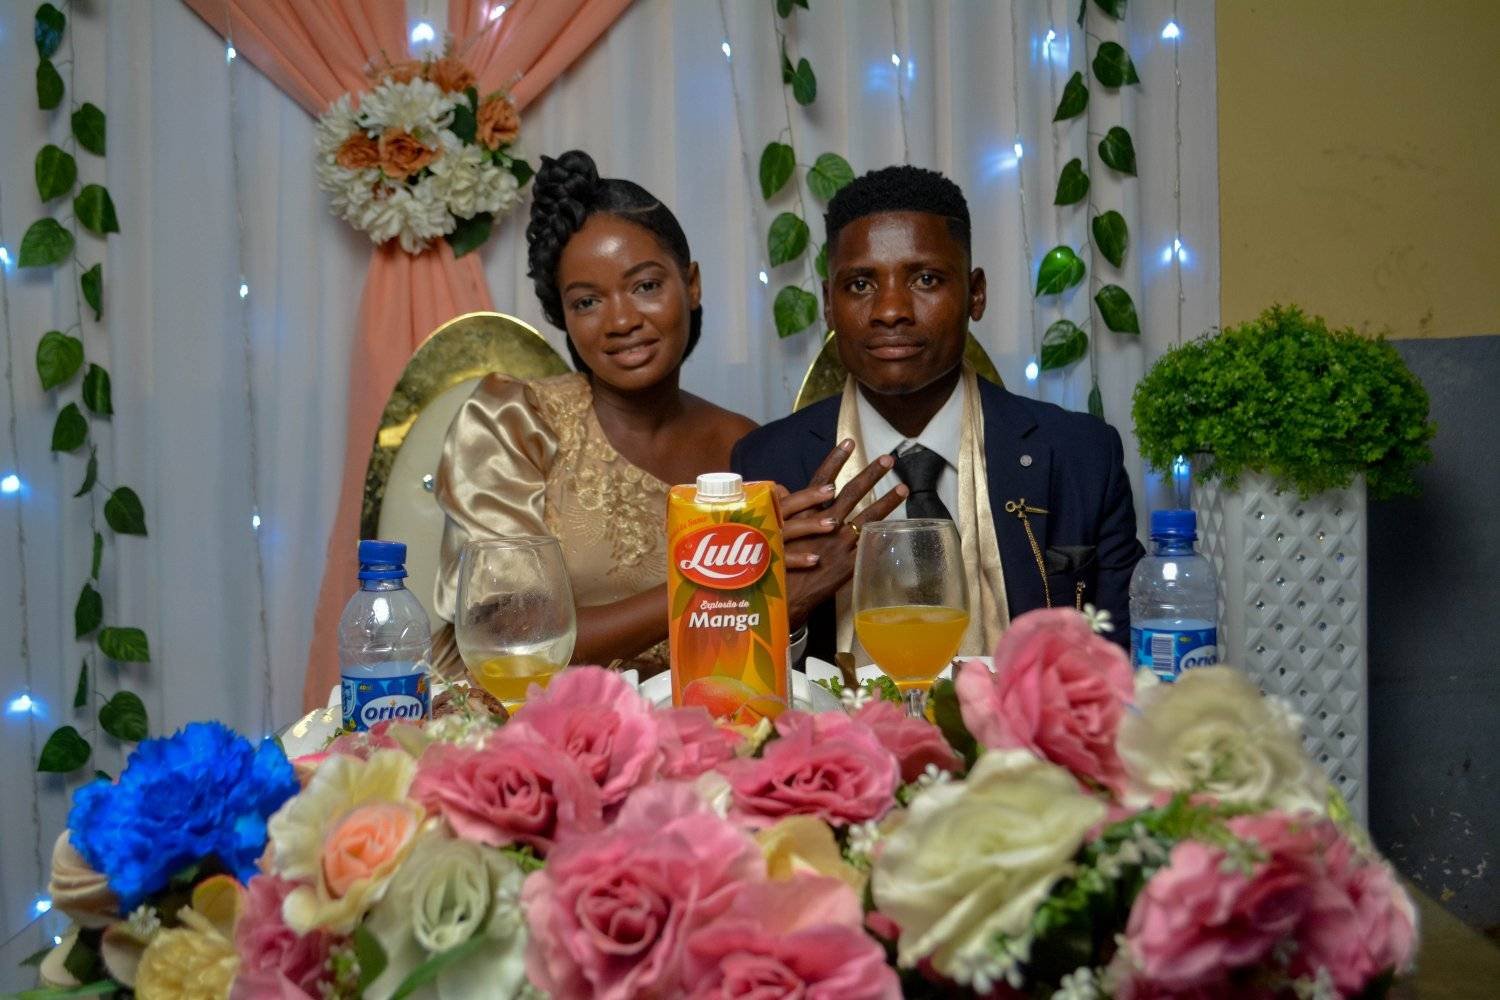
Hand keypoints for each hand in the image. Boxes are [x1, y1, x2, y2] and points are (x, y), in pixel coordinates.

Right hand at [778, 440, 907, 627]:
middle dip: (870, 474)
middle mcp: (822, 525)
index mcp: (802, 514)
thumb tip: (785, 490)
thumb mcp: (772, 532)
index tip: (849, 441)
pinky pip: (869, 547)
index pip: (820, 480)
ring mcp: (837, 544)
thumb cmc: (771, 566)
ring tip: (904, 488)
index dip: (835, 459)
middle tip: (888, 458)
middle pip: (850, 494)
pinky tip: (900, 529)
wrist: (778, 599)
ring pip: (867, 518)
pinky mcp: (847, 565)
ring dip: (887, 501)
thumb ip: (784, 510)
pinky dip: (884, 537)